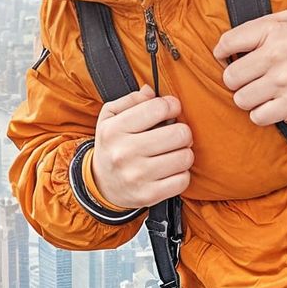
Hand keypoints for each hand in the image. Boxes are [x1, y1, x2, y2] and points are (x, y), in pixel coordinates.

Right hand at [91, 85, 193, 208]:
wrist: (101, 184)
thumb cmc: (113, 145)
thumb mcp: (110, 117)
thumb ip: (131, 100)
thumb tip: (151, 91)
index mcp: (114, 130)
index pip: (158, 108)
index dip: (171, 105)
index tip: (170, 110)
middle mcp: (124, 153)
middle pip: (179, 133)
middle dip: (182, 131)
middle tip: (175, 134)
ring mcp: (137, 176)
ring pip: (185, 157)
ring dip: (183, 153)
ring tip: (172, 152)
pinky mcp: (149, 195)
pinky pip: (183, 180)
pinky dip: (181, 174)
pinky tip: (170, 170)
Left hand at [214, 9, 286, 126]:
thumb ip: (259, 24)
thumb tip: (228, 42)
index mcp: (273, 32)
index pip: (227, 43)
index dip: (221, 53)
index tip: (226, 59)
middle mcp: (277, 56)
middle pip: (230, 77)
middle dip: (236, 79)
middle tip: (249, 78)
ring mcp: (284, 83)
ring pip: (241, 99)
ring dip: (248, 98)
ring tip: (262, 92)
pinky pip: (257, 117)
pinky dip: (261, 114)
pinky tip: (271, 105)